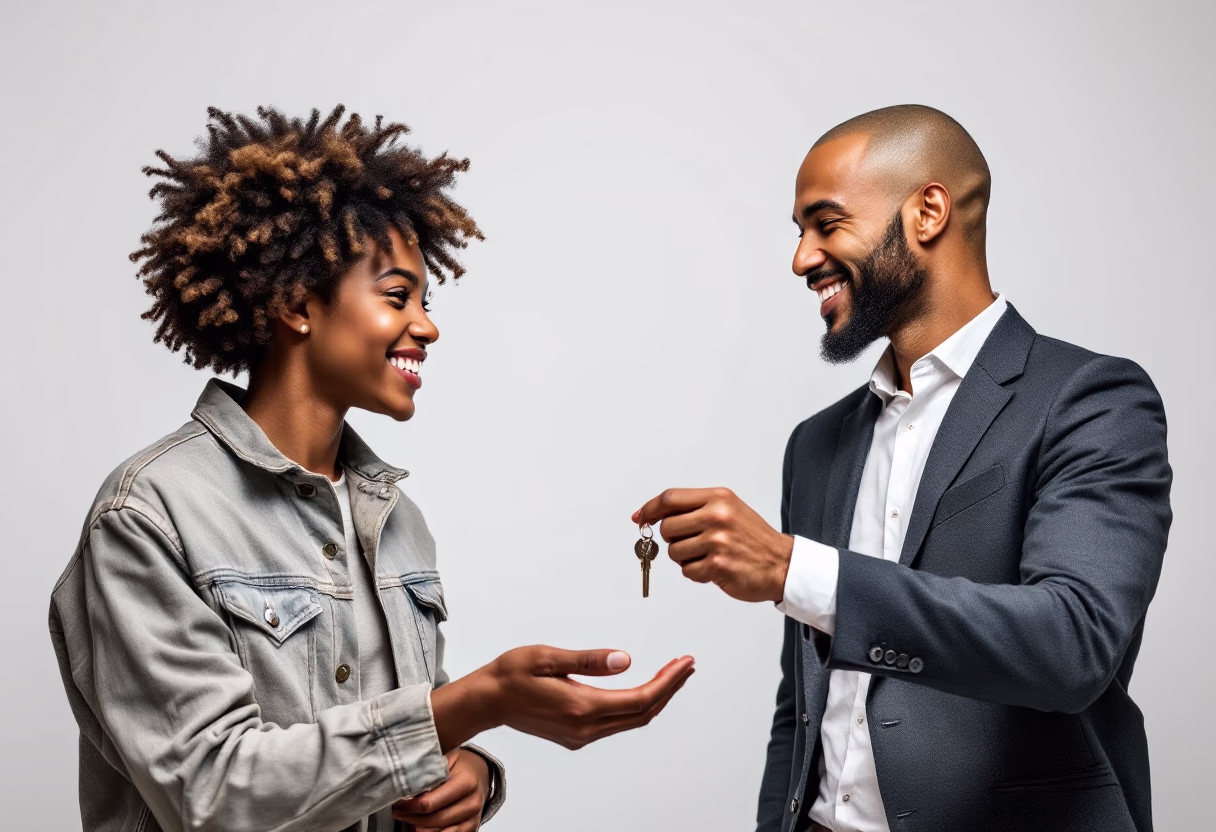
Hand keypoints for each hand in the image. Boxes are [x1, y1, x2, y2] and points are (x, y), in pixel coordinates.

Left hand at [392, 748, 488, 831]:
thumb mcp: (447, 759)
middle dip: (411, 817)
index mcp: (466, 782)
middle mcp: (472, 803)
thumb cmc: (461, 765)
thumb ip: (430, 771)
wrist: (481, 773)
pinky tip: (421, 825)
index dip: (409, 806)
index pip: (430, 803)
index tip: (398, 802)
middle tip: (398, 811)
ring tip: (408, 817)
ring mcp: (473, 818)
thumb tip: (406, 785)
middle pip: (432, 820)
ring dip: (419, 827)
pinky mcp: (471, 828)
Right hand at [430, 647, 694, 752]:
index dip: (667, 682)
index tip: (684, 663)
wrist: (486, 700)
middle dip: (669, 689)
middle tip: (687, 666)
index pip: (639, 698)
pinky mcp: (576, 735)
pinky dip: (637, 705)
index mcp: (581, 707)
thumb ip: (589, 660)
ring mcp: (581, 735)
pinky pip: (617, 723)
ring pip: (631, 720)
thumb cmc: (511, 674)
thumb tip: (626, 660)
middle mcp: (584, 727)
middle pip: (642, 713)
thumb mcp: (548, 656)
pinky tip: (644, 689)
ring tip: (672, 674)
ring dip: (656, 698)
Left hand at [633, 487, 792, 603]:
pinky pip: (687, 571)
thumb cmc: (751, 538)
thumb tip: (649, 515)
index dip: (650, 509)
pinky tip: (715, 568)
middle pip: (667, 527)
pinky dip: (697, 573)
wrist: (782, 564)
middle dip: (673, 539)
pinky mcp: (718, 566)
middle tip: (693, 543)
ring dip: (685, 558)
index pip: (670, 498)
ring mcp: (718, 541)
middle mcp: (717, 516)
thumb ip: (693, 509)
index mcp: (718, 498)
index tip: (640, 518)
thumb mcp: (727, 510)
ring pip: (674, 552)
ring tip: (708, 556)